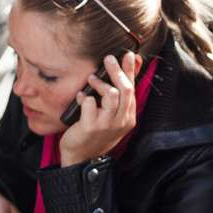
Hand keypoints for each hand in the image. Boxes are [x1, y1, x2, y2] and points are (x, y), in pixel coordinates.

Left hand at [59, 51, 140, 167]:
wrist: (82, 158)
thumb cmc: (95, 134)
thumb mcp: (111, 117)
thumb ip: (116, 98)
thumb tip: (119, 75)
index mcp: (128, 117)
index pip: (132, 89)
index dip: (131, 70)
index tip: (128, 54)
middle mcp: (121, 120)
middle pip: (125, 89)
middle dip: (117, 70)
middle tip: (108, 58)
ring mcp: (107, 124)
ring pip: (111, 94)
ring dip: (100, 83)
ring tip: (90, 79)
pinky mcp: (91, 126)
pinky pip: (89, 103)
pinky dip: (83, 96)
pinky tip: (80, 97)